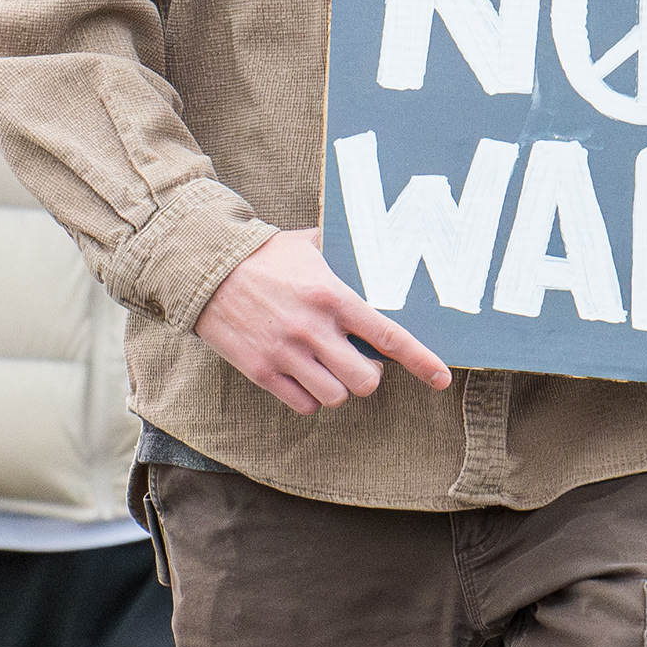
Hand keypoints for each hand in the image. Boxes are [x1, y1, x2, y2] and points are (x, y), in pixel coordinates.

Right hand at [194, 228, 452, 414]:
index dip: (421, 360)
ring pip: (336, 396)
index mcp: (332, 296)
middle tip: (360, 362)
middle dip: (369, 376)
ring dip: (340, 387)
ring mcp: (285, 353)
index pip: (388, 336)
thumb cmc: (264, 256)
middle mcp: (312, 329)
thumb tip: (378, 242)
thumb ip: (345, 251)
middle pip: (365, 381)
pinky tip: (306, 376)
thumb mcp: (310, 245)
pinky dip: (312, 397)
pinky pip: (305, 404)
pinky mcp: (261, 371)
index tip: (442, 377)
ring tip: (329, 367)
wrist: (205, 269)